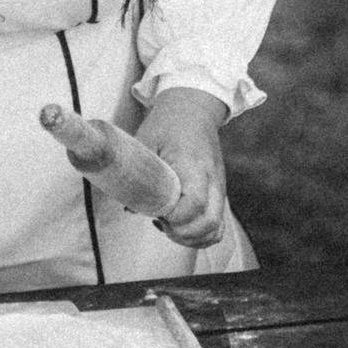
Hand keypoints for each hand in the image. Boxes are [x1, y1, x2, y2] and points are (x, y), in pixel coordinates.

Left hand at [136, 86, 231, 249]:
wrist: (193, 110)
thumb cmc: (167, 124)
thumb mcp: (146, 140)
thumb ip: (137, 172)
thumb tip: (128, 208)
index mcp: (193, 165)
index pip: (194, 204)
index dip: (175, 218)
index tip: (156, 215)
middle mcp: (212, 180)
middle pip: (210, 223)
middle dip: (183, 234)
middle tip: (160, 223)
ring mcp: (218, 188)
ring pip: (217, 229)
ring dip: (192, 238)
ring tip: (167, 226)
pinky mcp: (218, 193)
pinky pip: (217, 224)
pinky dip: (200, 233)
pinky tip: (178, 223)